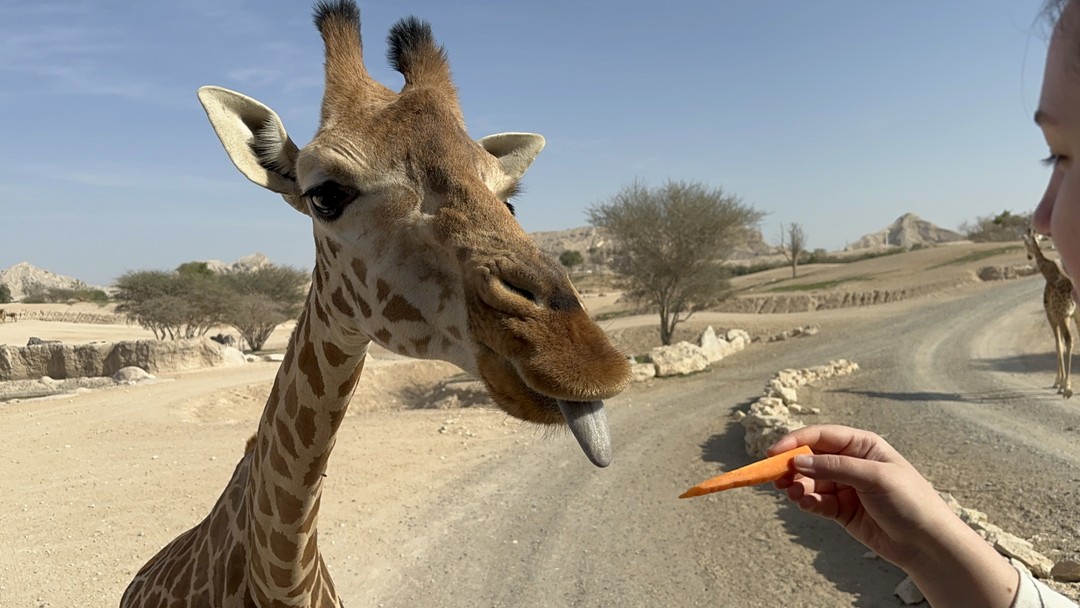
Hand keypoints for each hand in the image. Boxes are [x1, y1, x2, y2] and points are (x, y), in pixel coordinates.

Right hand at [769, 425, 1020, 607]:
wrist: (926, 543)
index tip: (773, 453)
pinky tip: (806, 505)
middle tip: (777, 479)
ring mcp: (845, 487)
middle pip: (810, 458)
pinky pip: (817, 502)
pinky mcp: (841, 510)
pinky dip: (808, 502)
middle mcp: (851, 463)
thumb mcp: (874, 477)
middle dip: (792, 467)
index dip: (795, 441)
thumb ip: (834, 467)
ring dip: (799, 487)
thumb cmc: (909, 501)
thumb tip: (798, 461)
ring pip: (810, 481)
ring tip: (797, 496)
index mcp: (862, 445)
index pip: (821, 436)